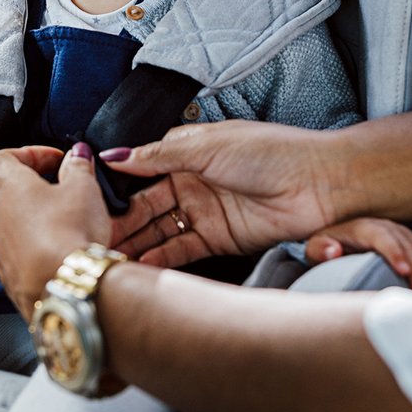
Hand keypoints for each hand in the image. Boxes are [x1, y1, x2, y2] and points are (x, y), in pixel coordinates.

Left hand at [0, 143, 111, 321]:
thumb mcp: (84, 188)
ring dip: (37, 220)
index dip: (31, 153)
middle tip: (65, 189)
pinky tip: (62, 252)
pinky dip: (38, 248)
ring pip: (14, 226)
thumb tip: (77, 156)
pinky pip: (21, 254)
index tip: (56, 160)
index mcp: (8, 187)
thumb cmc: (69, 234)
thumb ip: (78, 166)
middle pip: (9, 192)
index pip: (4, 157)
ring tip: (68, 223)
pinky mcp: (10, 277)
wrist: (65, 288)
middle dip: (37, 187)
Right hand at [105, 121, 340, 266]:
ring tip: (108, 258)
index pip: (142, 169)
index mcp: (189, 151)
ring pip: (160, 230)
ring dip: (136, 244)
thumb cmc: (273, 152)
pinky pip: (182, 250)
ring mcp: (206, 210)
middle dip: (120, 222)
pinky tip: (140, 267)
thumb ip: (159, 154)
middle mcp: (194, 181)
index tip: (88, 202)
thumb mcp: (208, 144)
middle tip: (92, 239)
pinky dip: (161, 260)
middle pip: (146, 204)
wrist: (322, 183)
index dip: (116, 187)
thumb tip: (115, 154)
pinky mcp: (220, 238)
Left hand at [304, 218, 411, 288]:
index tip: (405, 273)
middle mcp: (385, 227)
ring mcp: (401, 234)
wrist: (336, 239)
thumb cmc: (325, 248)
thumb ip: (320, 249)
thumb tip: (333, 250)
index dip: (395, 253)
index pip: (383, 237)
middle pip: (408, 246)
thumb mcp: (314, 248)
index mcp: (363, 228)